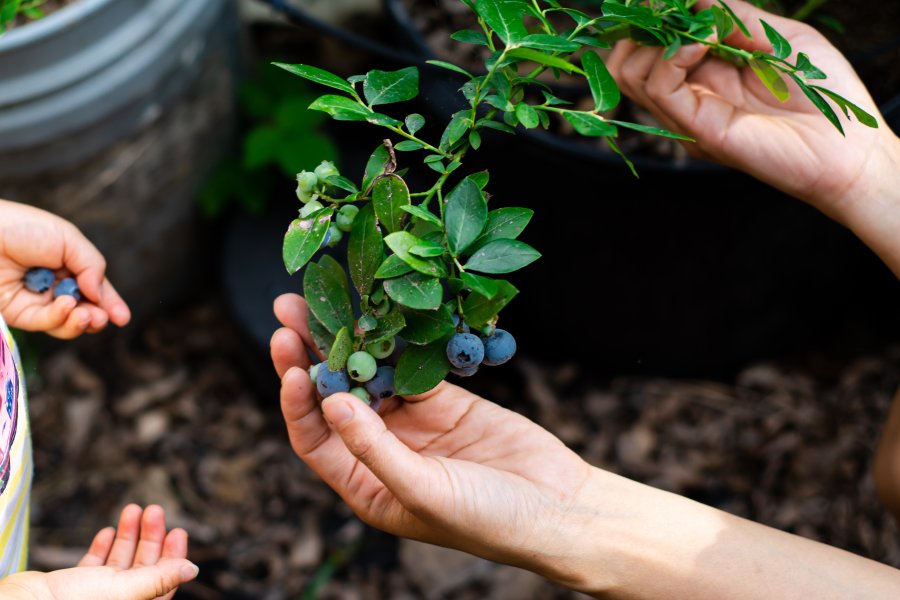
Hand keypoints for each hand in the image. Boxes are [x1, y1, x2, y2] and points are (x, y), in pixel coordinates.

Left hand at [0, 200, 130, 337]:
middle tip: (102, 318)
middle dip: (97, 317)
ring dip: (81, 322)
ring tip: (87, 316)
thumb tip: (99, 295)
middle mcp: (52, 286)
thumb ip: (92, 266)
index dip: (109, 303)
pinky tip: (66, 305)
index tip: (123, 317)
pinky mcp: (18, 314)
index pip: (94, 289)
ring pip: (66, 323)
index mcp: (67, 266)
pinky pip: (45, 323)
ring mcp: (35, 301)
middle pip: (83, 310)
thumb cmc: (22, 228)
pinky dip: (60, 318)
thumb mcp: (68, 238)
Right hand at [0, 504, 195, 599]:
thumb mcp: (125, 591)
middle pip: (143, 570)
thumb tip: (193, 569)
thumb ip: (159, 579)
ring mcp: (93, 596)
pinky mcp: (71, 588)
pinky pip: (93, 567)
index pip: (163, 585)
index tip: (178, 530)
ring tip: (133, 509)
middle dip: (150, 538)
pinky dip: (103, 548)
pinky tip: (108, 531)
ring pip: (119, 564)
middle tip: (154, 509)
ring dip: (128, 536)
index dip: (173, 558)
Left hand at [271, 293, 598, 586]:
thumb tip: (329, 401)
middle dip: (311, 354)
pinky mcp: (444, 398)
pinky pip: (412, 362)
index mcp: (364, 483)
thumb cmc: (486, 518)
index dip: (298, 402)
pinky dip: (396, 338)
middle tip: (287, 311)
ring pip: (369, 372)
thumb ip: (373, 449)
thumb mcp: (422, 491)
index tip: (291, 365)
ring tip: (322, 298)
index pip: (315, 439)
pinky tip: (378, 309)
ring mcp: (412, 420)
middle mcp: (380, 449)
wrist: (556, 508)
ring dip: (347, 338)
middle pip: (334, 395)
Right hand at [606, 0, 899, 220]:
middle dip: (643, 25)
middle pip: (627, 60)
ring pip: (630, 73)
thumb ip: (736, 19)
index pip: (651, 44)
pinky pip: (660, 88)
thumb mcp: (781, 38)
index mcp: (706, 72)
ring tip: (700, 29)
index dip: (652, 15)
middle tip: (674, 10)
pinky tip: (703, 42)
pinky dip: (673, 56)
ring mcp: (688, 114)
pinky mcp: (696, 129)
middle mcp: (690, 94)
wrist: (846, 147)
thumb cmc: (824, 94)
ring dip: (657, 38)